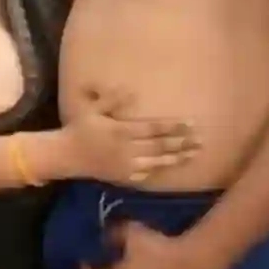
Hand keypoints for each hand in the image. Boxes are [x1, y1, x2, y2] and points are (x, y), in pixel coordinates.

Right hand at [69, 93, 198, 185]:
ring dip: (178, 158)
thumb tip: (132, 90)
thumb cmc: (80, 128)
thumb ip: (111, 100)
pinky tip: (174, 166)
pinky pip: (147, 175)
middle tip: (201, 139)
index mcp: (121, 131)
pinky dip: (162, 170)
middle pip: (160, 146)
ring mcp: (127, 166)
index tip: (190, 123)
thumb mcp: (92, 109)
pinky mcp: (124, 178)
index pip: (153, 129)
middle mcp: (127, 150)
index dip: (173, 126)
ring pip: (158, 162)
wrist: (67, 156)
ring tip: (195, 153)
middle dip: (182, 142)